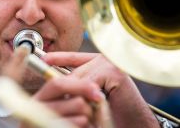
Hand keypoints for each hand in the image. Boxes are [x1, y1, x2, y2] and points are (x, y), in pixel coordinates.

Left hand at [42, 52, 160, 127]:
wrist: (135, 122)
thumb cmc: (114, 110)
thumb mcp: (91, 94)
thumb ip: (79, 84)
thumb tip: (56, 82)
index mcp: (99, 62)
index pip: (74, 57)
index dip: (58, 58)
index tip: (44, 59)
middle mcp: (105, 59)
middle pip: (75, 72)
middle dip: (67, 87)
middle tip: (61, 99)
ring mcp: (110, 64)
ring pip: (80, 79)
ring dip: (77, 95)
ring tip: (81, 107)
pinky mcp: (113, 72)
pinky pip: (89, 85)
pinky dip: (87, 97)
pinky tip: (93, 105)